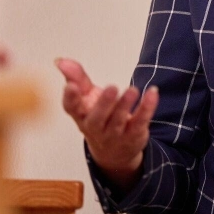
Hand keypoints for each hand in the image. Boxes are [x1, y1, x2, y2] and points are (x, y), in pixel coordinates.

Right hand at [56, 57, 157, 191]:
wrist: (114, 152)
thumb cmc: (98, 117)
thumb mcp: (86, 97)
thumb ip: (76, 78)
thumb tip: (61, 61)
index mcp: (81, 116)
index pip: (72, 109)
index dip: (70, 98)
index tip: (70, 86)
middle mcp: (96, 127)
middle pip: (97, 118)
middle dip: (104, 103)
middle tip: (112, 88)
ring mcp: (115, 134)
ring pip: (119, 121)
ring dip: (125, 105)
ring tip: (132, 90)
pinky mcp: (134, 134)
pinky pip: (141, 121)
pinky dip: (147, 108)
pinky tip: (152, 93)